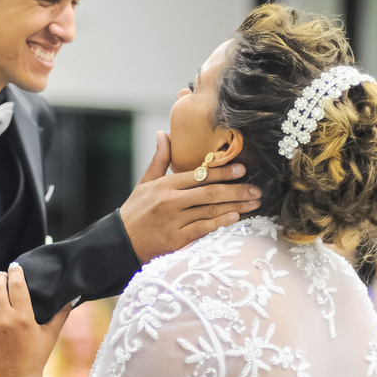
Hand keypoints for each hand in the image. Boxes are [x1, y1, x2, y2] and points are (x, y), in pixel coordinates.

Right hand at [119, 132, 260, 264]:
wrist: (120, 241)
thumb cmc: (135, 211)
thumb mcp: (144, 183)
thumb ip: (159, 159)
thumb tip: (163, 134)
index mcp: (164, 185)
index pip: (198, 175)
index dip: (222, 171)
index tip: (241, 169)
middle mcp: (170, 201)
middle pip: (209, 193)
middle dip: (236, 190)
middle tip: (255, 189)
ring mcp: (174, 221)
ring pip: (209, 211)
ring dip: (235, 206)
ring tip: (253, 204)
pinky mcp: (176, 239)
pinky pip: (203, 229)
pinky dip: (220, 222)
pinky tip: (235, 218)